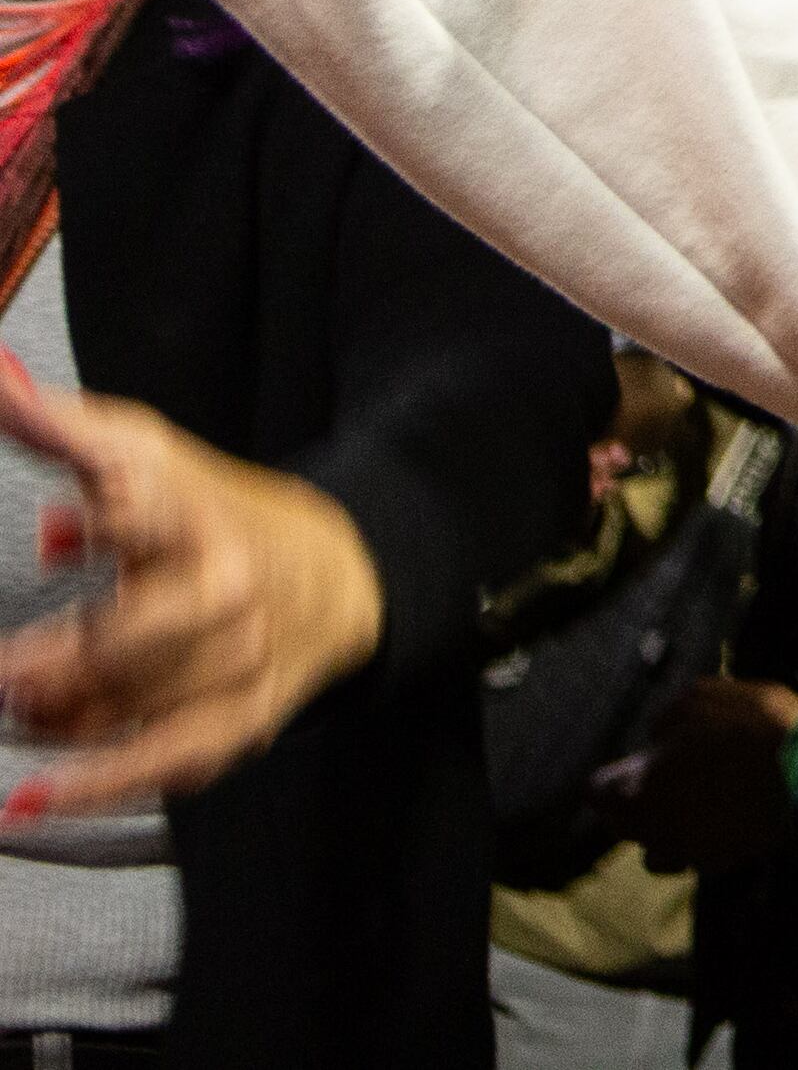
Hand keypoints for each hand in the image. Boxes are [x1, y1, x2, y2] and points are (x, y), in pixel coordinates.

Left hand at [0, 352, 382, 817]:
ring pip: (132, 705)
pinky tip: (34, 797)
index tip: (56, 536)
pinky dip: (96, 784)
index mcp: (198, 513)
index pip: (149, 511)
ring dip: (56, 718)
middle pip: (129, 638)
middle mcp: (229, 589)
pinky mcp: (244, 719)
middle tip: (7, 672)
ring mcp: (241, 660)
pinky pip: (166, 762)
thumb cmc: (212, 515)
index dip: (105, 520)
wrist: (338, 572)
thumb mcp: (145, 455)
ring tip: (17, 709)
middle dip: (54, 661)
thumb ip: (60, 426)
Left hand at [602, 674, 797, 873]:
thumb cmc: (751, 728)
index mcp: (636, 787)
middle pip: (622, 826)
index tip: (632, 766)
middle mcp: (650, 827)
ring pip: (655, 852)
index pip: (596, 793)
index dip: (612, 777)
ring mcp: (685, 850)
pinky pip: (695, 858)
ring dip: (665, 833)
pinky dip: (702, 844)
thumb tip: (657, 739)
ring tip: (692, 808)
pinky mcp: (719, 863)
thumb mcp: (701, 698)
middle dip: (635, 807)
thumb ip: (666, 720)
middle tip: (662, 783)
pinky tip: (723, 820)